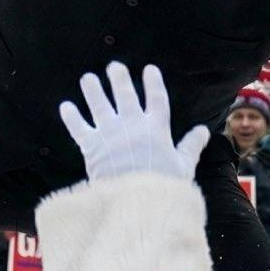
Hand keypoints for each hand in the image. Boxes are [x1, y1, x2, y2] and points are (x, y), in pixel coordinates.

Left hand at [59, 62, 208, 182]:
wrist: (136, 204)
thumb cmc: (163, 188)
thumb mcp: (183, 167)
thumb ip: (191, 146)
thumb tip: (204, 131)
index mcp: (157, 129)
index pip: (156, 98)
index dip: (153, 82)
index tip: (149, 69)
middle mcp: (132, 126)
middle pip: (125, 95)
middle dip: (119, 79)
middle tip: (114, 66)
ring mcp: (110, 134)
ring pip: (99, 105)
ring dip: (93, 90)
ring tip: (87, 78)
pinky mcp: (92, 147)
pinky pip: (78, 128)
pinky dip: (71, 117)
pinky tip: (65, 106)